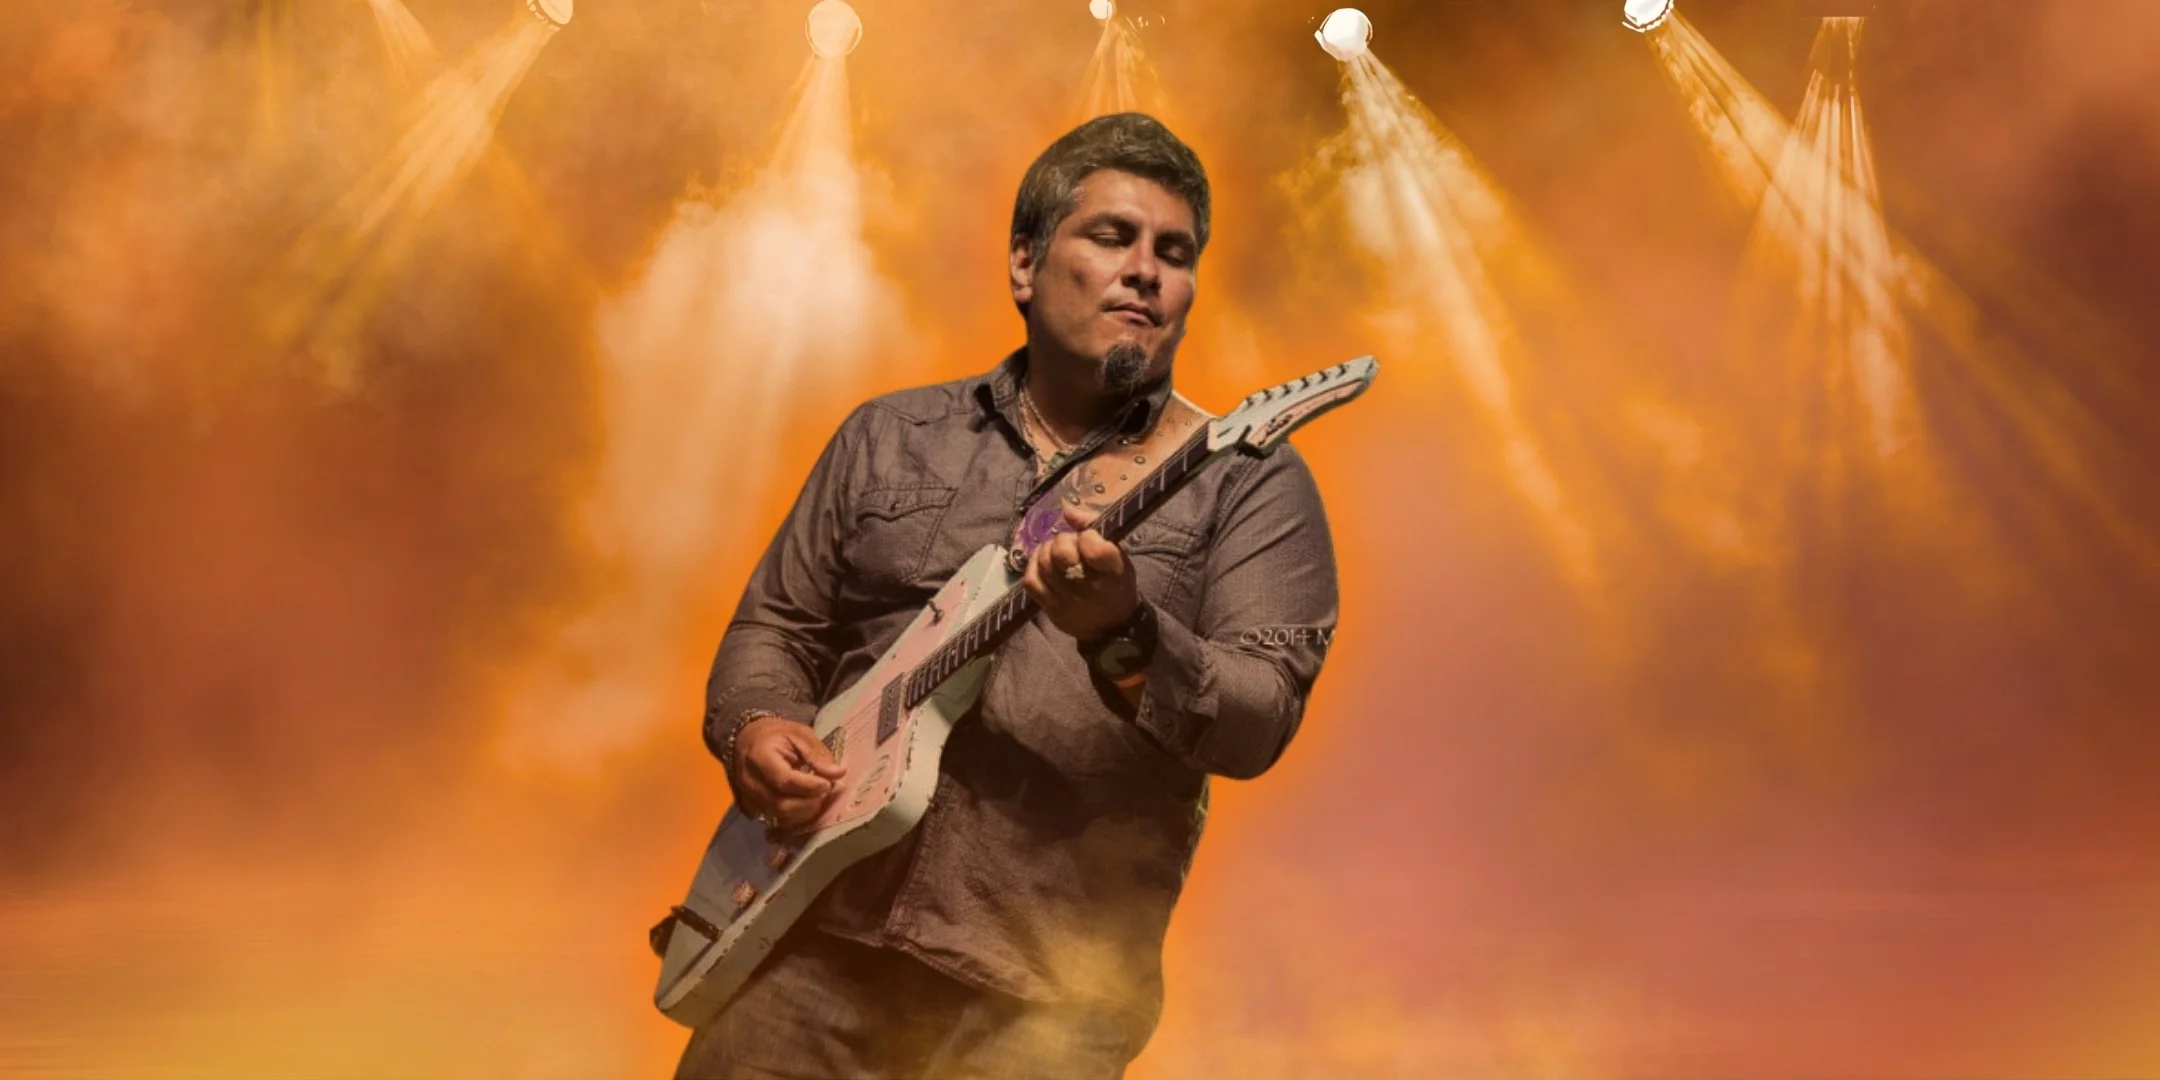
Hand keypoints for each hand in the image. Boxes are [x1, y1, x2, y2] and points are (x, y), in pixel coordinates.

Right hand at [735, 717, 846, 833]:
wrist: (746, 739)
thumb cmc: (776, 735)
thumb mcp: (799, 734)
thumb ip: (817, 754)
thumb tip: (838, 773)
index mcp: (760, 756)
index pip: (785, 780)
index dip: (809, 786)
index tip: (828, 784)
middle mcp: (749, 780)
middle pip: (781, 805)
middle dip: (808, 804)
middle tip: (824, 793)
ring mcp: (747, 796)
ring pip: (778, 817)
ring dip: (803, 812)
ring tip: (816, 798)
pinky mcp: (749, 807)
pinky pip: (773, 820)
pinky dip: (792, 818)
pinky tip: (803, 806)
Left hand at [1020, 503, 1140, 641]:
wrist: (1111, 627)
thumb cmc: (1115, 585)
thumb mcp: (1118, 556)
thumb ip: (1094, 528)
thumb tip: (1067, 509)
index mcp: (1113, 573)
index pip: (1092, 546)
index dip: (1086, 535)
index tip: (1088, 537)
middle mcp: (1090, 588)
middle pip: (1062, 553)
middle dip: (1063, 541)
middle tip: (1069, 544)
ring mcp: (1067, 601)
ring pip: (1044, 564)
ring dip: (1047, 551)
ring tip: (1055, 553)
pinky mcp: (1051, 609)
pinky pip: (1031, 581)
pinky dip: (1033, 567)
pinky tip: (1042, 564)